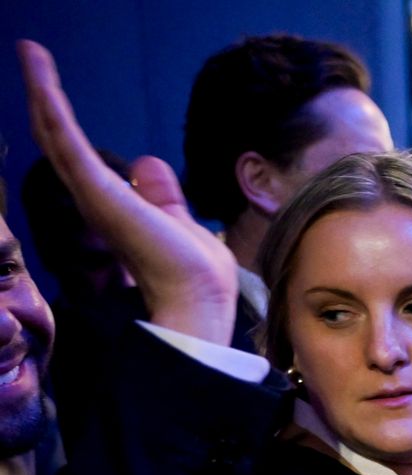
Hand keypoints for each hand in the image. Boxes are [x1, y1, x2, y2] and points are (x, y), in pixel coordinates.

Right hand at [18, 40, 238, 342]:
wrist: (196, 300)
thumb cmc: (192, 273)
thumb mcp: (177, 219)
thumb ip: (160, 193)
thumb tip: (147, 164)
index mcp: (112, 205)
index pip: (80, 157)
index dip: (66, 122)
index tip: (53, 89)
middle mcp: (93, 198)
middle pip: (59, 139)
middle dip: (44, 97)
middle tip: (31, 56)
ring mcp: (91, 193)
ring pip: (56, 132)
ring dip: (41, 90)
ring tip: (30, 52)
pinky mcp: (95, 189)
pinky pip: (66, 138)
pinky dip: (51, 102)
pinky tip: (39, 73)